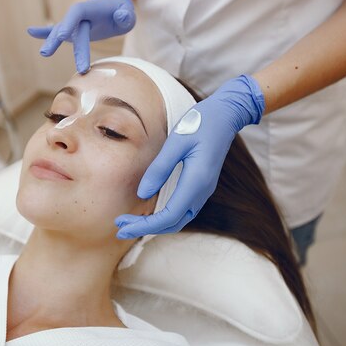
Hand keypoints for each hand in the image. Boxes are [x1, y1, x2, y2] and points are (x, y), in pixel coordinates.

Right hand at [27, 0, 135, 73]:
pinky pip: (54, 31)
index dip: (69, 22)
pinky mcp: (71, 31)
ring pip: (59, 32)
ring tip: (42, 53)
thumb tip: (122, 16)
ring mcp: (73, 24)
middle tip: (46, 55)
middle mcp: (79, 15)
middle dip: (58, 42)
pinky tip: (30, 31)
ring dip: (50, 41)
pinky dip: (43, 31)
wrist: (112, 6)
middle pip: (68, 29)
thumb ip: (125, 15)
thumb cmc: (121, 13)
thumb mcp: (127, 13)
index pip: (77, 13)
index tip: (62, 35)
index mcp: (91, 8)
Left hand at [115, 75, 265, 238]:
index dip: (144, 225)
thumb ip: (159, 168)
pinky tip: (149, 211)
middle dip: (145, 229)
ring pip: (178, 219)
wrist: (226, 116)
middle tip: (120, 227)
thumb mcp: (176, 142)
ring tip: (130, 221)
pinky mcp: (201, 186)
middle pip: (173, 223)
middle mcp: (201, 192)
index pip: (168, 216)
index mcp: (196, 182)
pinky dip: (164, 215)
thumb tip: (141, 194)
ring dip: (154, 224)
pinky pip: (182, 210)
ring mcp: (203, 191)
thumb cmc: (200, 124)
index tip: (122, 225)